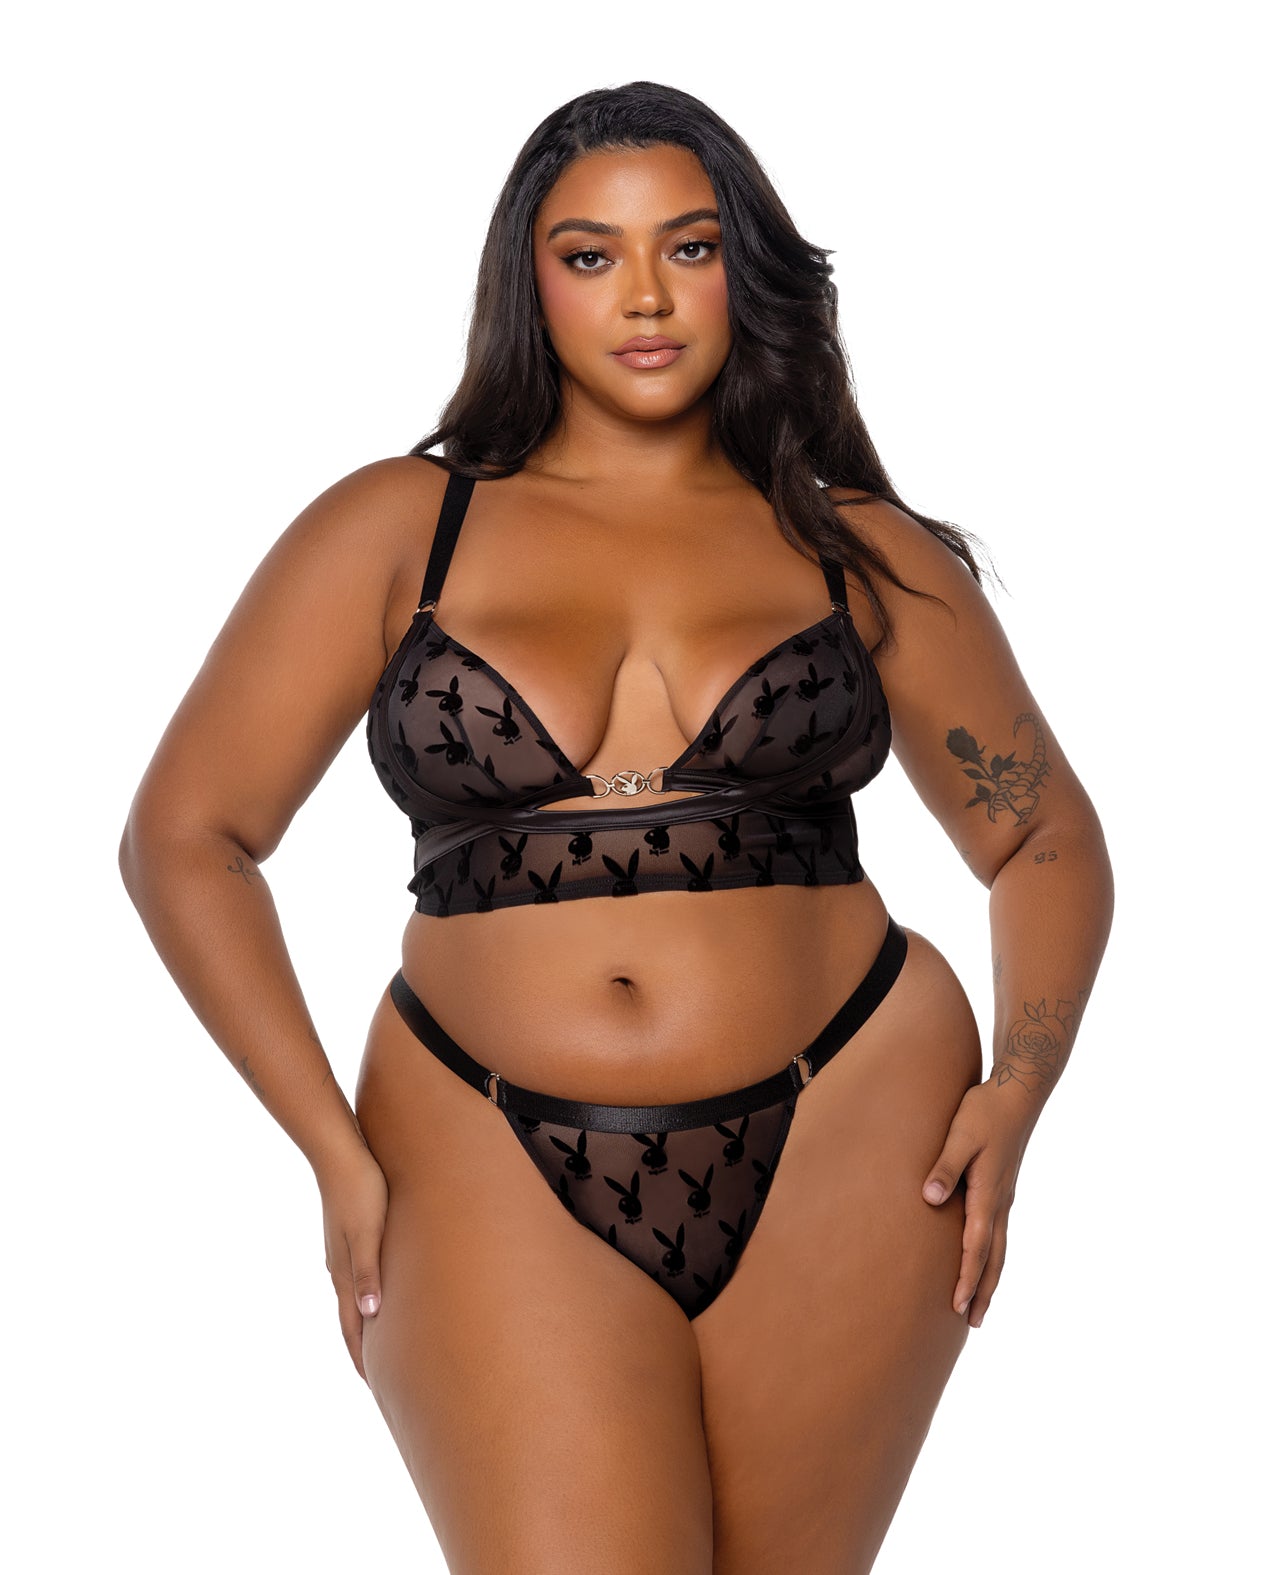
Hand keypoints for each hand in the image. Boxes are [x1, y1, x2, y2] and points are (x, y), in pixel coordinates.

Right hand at [316, 1145, 388, 1381]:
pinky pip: (356, 1276)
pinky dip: (364, 1296)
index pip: (352, 1326)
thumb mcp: (369, 1233)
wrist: (339, 1153)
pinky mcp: (347, 1235)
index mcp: (343, 1272)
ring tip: (377, 1340)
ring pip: (352, 1297)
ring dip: (362, 1322)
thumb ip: (368, 1273)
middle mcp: (339, 1268)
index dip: (362, 1356)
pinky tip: (373, 1292)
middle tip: (377, 1374)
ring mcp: (340, 1252)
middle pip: (350, 1317)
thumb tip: (370, 1316)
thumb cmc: (360, 1191)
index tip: (373, 1385)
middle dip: (362, 1347)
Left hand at [921, 1080, 1038, 1327]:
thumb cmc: (984, 1111)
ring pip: (1000, 1248)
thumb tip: (929, 1200)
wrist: (1019, 1093)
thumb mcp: (960, 1135)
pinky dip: (994, 1256)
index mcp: (988, 1192)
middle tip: (972, 1323)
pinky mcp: (1003, 1188)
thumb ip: (944, 1166)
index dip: (967, 1277)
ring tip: (980, 1305)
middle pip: (995, 1257)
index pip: (977, 1245)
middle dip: (983, 1290)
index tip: (957, 1305)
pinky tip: (986, 1261)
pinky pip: (999, 1232)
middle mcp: (1000, 1201)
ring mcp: (1005, 1196)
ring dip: (990, 1278)